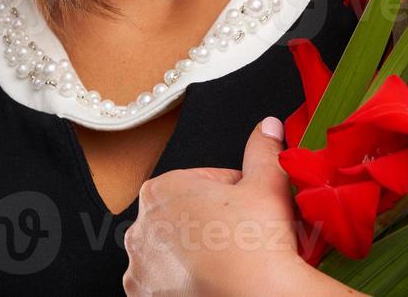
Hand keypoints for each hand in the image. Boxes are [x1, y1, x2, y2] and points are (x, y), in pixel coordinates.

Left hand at [123, 116, 358, 296]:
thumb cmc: (255, 245)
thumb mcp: (267, 183)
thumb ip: (263, 149)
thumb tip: (267, 127)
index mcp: (162, 189)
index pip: (204, 182)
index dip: (235, 194)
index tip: (250, 208)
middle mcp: (141, 228)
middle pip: (186, 216)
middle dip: (213, 221)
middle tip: (244, 234)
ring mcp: (140, 268)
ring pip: (175, 252)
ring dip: (198, 253)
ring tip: (231, 261)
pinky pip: (166, 283)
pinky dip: (186, 282)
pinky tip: (213, 282)